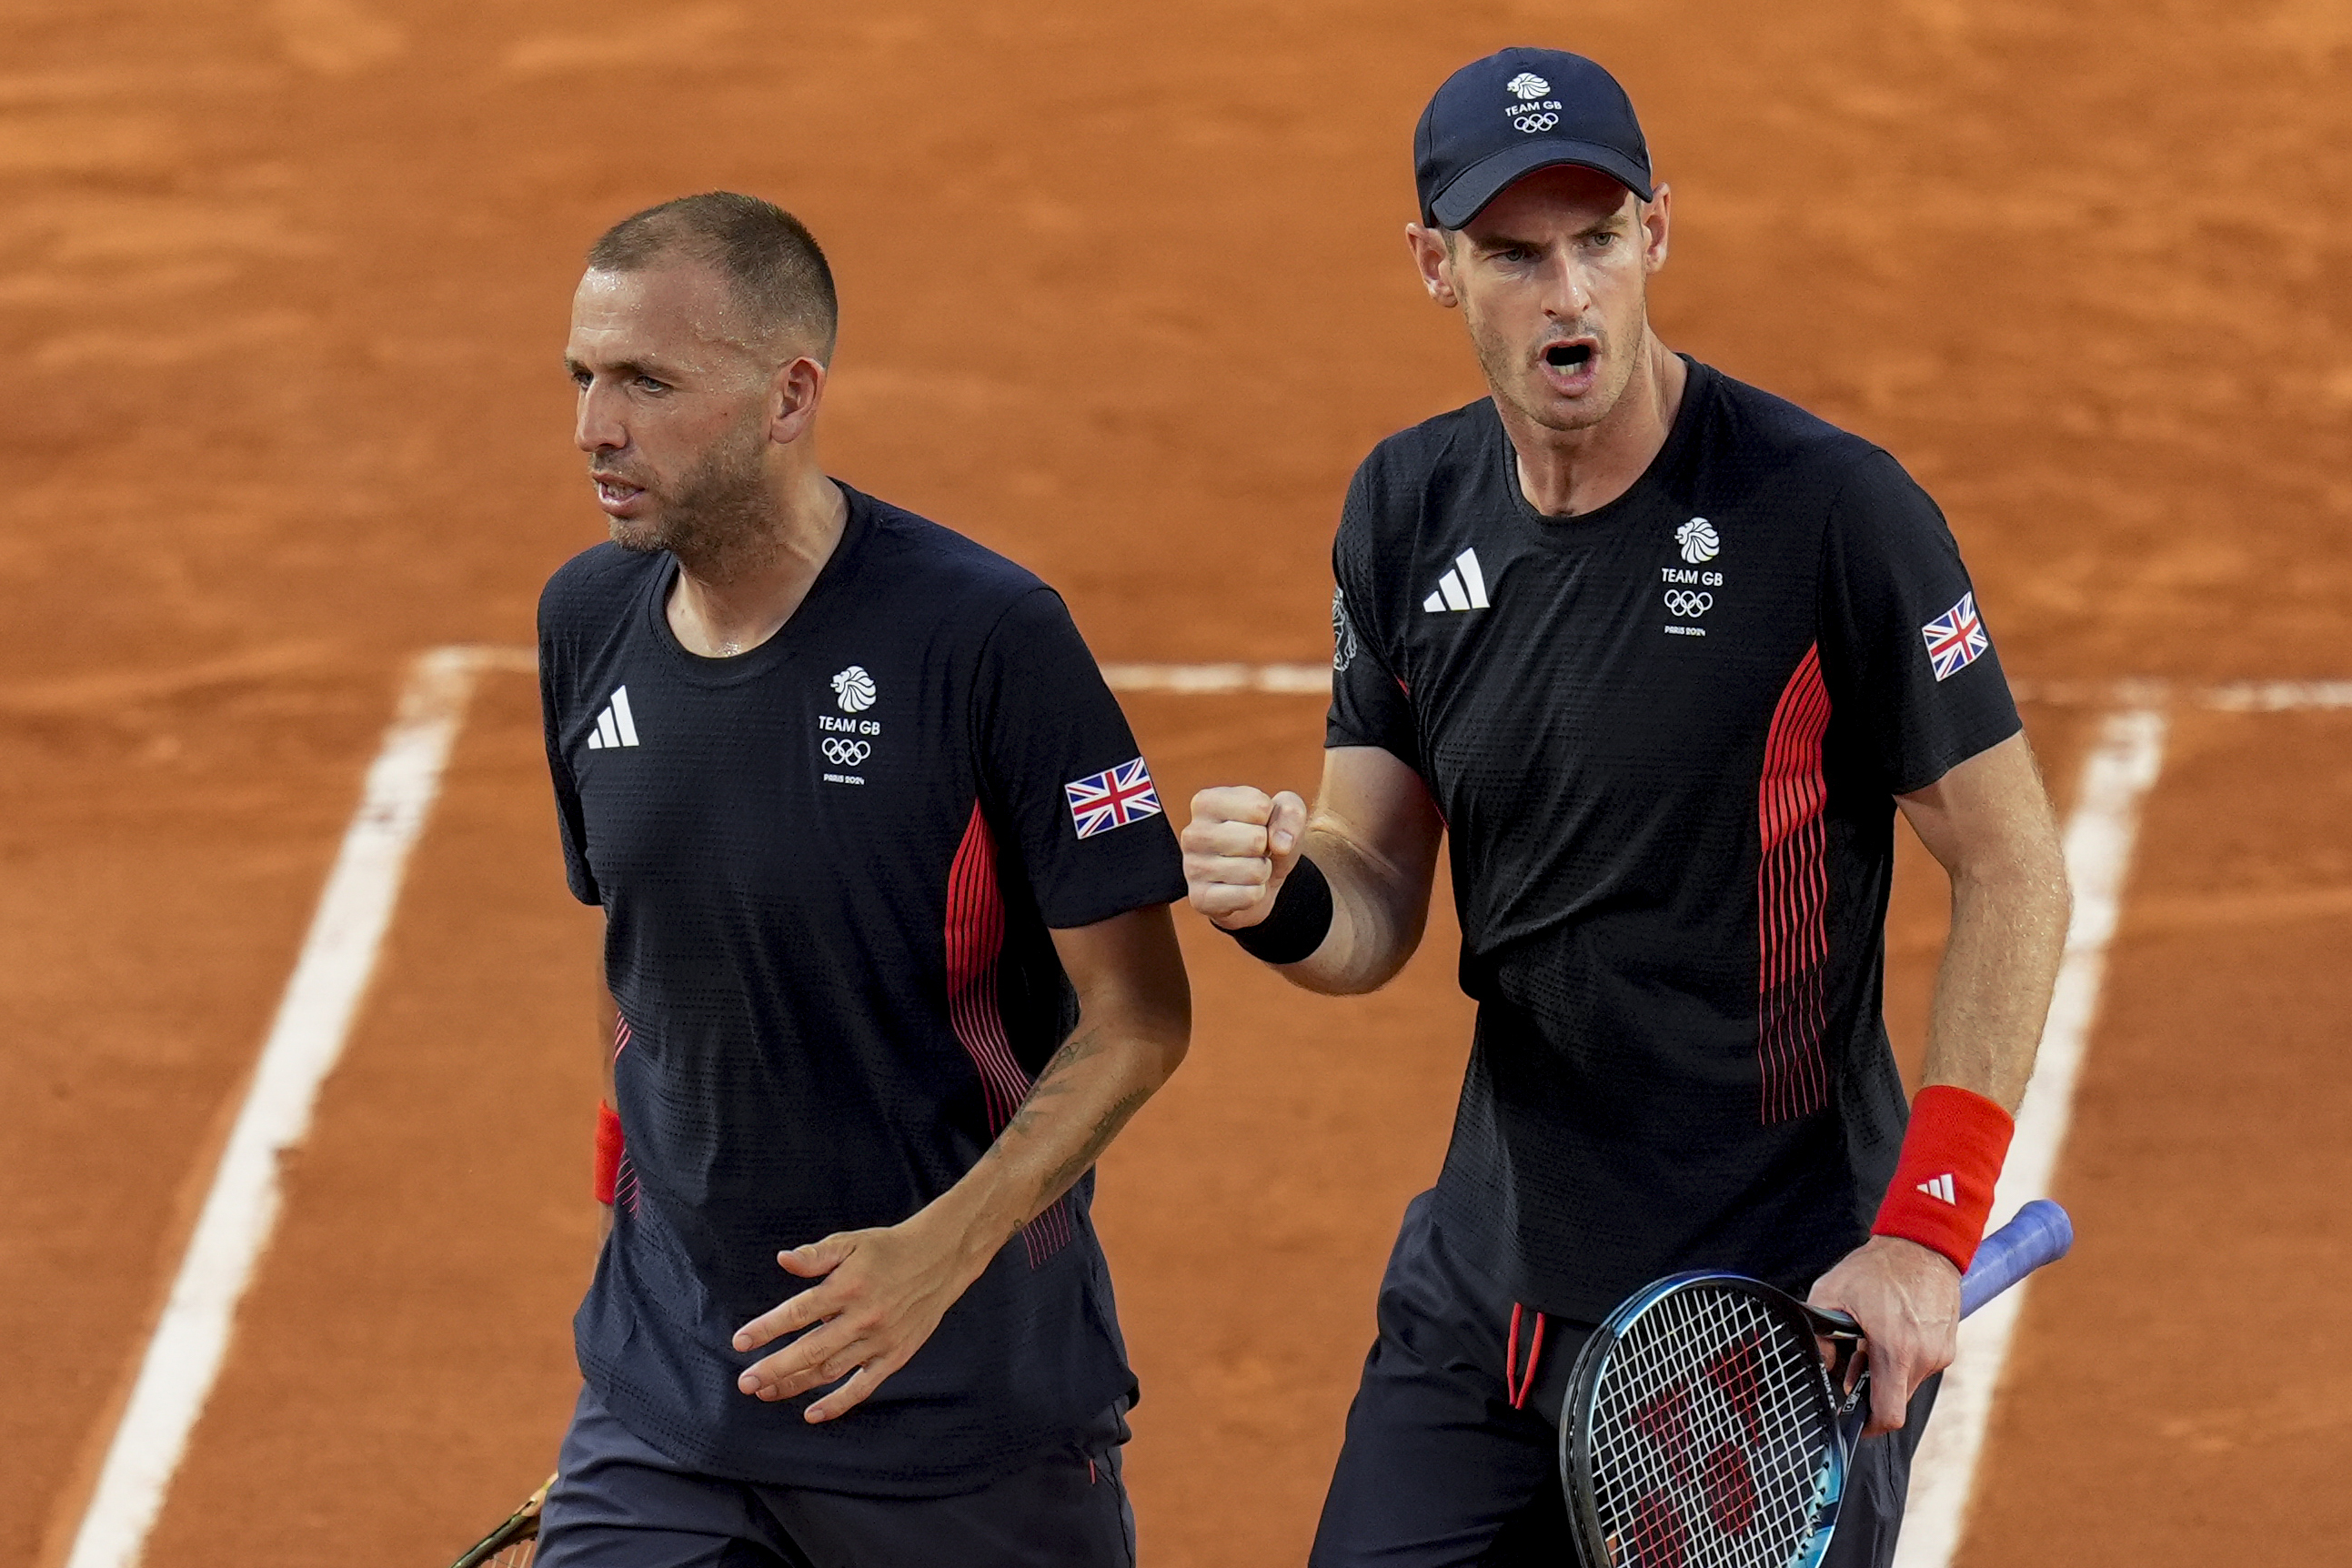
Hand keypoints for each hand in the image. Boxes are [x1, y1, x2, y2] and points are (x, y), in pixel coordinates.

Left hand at [730, 1205, 989, 1422]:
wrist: (941, 1259)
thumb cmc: (888, 1249)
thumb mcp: (852, 1241)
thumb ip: (816, 1254)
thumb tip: (783, 1259)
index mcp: (847, 1287)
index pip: (798, 1312)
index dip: (767, 1329)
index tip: (740, 1342)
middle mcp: (862, 1317)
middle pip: (810, 1350)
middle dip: (774, 1369)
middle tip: (745, 1383)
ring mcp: (879, 1340)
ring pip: (831, 1371)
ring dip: (795, 1385)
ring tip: (765, 1393)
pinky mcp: (895, 1356)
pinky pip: (863, 1386)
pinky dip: (838, 1403)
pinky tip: (812, 1414)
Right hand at [1182, 786, 1307, 928]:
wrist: (1255, 878)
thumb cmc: (1265, 837)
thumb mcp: (1285, 814)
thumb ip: (1291, 812)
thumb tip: (1280, 844)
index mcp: (1206, 802)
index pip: (1259, 807)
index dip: (1270, 819)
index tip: (1258, 825)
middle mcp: (1193, 833)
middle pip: (1256, 840)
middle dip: (1266, 848)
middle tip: (1255, 850)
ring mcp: (1192, 867)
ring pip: (1254, 871)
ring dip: (1262, 872)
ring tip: (1249, 867)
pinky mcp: (1200, 898)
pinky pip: (1249, 896)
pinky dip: (1256, 894)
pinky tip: (1241, 887)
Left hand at [1807, 1235, 1960, 1435]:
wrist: (1924, 1244)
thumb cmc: (1877, 1268)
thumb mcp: (1832, 1293)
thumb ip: (1821, 1336)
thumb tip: (1824, 1367)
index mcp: (1895, 1350)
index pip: (1889, 1414)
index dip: (1867, 1426)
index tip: (1852, 1420)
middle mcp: (1924, 1358)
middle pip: (1895, 1399)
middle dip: (1871, 1389)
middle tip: (1853, 1362)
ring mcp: (1940, 1354)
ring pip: (1907, 1383)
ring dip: (1887, 1373)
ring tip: (1870, 1341)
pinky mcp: (1947, 1347)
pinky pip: (1920, 1366)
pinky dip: (1903, 1360)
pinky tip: (1890, 1333)